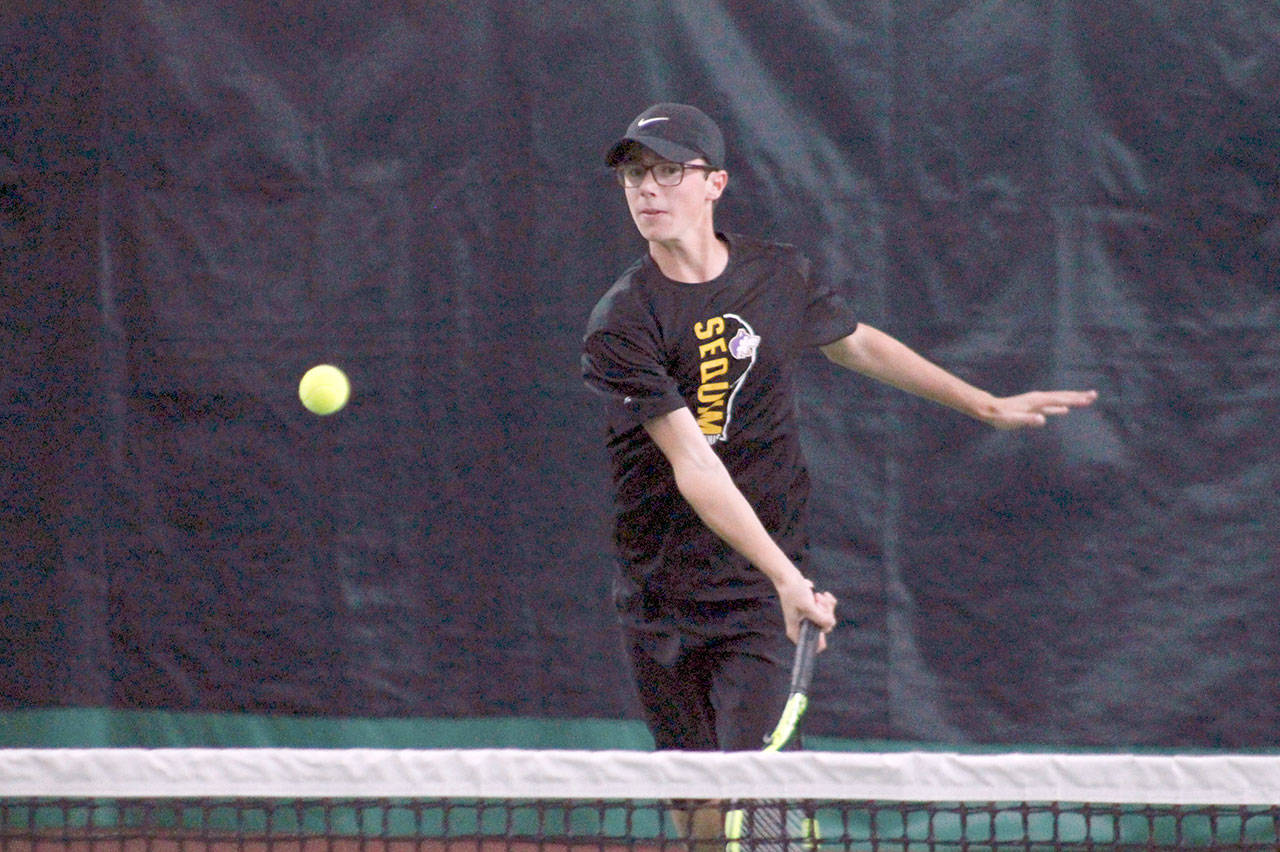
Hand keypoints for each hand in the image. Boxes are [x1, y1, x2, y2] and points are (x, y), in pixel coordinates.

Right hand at [776, 576, 837, 649]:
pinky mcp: (813, 610)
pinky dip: (828, 602)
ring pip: (827, 618)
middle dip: (825, 614)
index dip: (822, 638)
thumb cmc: (793, 592)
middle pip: (824, 628)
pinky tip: (824, 594)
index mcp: (797, 632)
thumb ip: (821, 618)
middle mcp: (803, 628)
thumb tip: (831, 624)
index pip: (814, 647)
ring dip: (826, 606)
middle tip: (818, 602)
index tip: (823, 623)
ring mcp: (808, 619)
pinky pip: (828, 610)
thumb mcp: (808, 606)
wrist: (788, 577)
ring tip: (818, 596)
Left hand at [980, 389, 1097, 429]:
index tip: (1088, 399)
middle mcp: (1039, 398)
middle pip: (1062, 396)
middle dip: (1078, 396)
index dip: (1074, 400)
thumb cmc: (1001, 417)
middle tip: (1094, 395)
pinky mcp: (1033, 406)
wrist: (990, 410)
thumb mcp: (1013, 420)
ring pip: (1058, 399)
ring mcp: (1037, 402)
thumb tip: (1042, 419)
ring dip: (1072, 399)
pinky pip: (1051, 405)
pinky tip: (1065, 409)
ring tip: (1085, 399)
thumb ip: (1028, 419)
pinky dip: (1060, 406)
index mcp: (1037, 401)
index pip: (1060, 400)